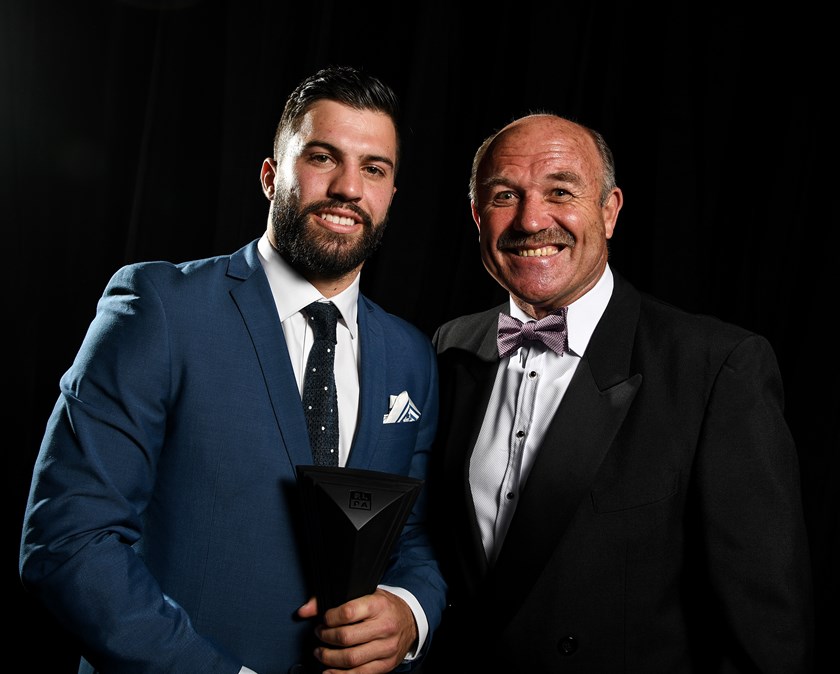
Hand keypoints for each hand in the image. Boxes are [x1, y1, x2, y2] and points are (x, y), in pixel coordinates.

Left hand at [297, 588, 417, 672]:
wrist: (410, 620)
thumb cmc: (383, 606)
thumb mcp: (365, 594)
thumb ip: (333, 600)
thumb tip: (304, 610)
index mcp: (378, 605)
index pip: (348, 613)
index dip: (329, 618)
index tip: (324, 619)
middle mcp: (385, 626)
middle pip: (346, 637)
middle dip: (326, 638)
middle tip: (319, 634)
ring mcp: (386, 648)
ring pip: (350, 659)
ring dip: (329, 658)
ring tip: (321, 652)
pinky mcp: (386, 665)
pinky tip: (328, 671)